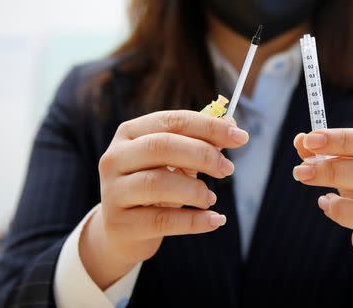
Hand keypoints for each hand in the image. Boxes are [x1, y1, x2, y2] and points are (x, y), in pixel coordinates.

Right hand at [81, 110, 248, 287]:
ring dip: (196, 189)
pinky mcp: (119, 225)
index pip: (172, 121)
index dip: (208, 127)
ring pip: (159, 183)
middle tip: (227, 168)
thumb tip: (231, 125)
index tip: (240, 137)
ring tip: (211, 198)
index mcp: (128, 134)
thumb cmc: (152, 186)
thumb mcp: (171, 161)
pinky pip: (163, 220)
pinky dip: (195, 221)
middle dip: (203, 155)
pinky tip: (215, 219)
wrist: (119, 232)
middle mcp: (114, 158)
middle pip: (162, 147)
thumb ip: (197, 142)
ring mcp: (113, 192)